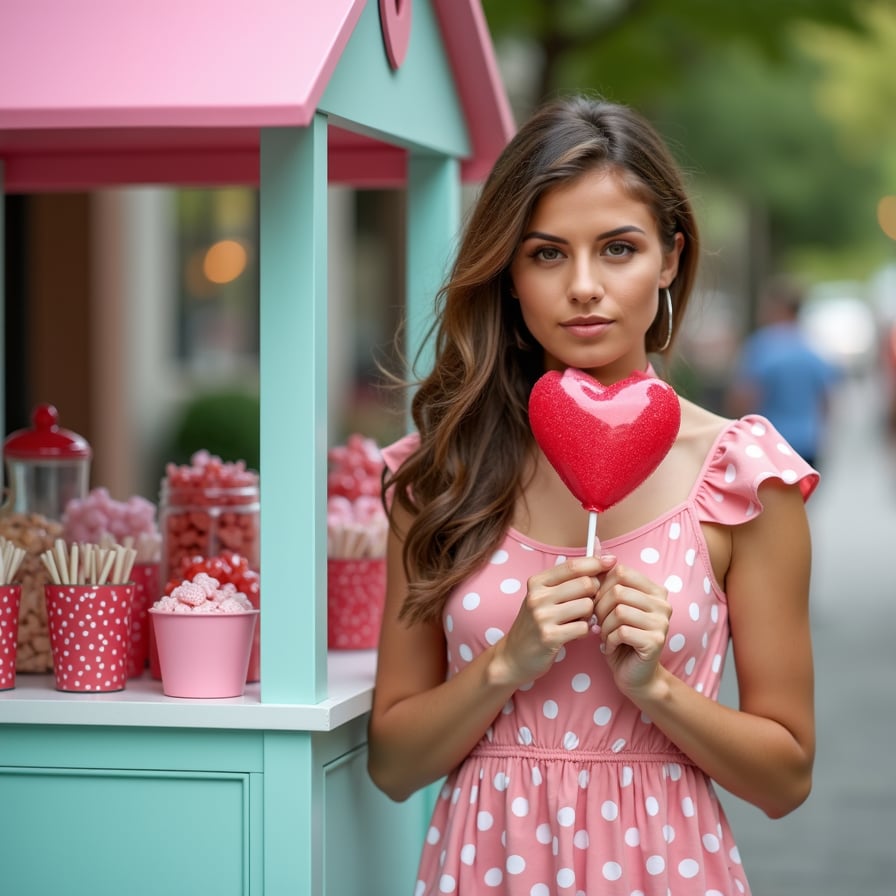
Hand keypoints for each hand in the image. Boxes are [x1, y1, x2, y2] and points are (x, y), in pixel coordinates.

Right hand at [491, 555, 615, 686]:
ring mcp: (542, 617)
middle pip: (585, 584)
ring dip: (590, 615)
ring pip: (587, 605)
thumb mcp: (545, 596)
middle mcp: (538, 596)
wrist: (514, 656)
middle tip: (589, 604)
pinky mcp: (549, 637)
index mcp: (537, 582)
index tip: (611, 561)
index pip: (573, 566)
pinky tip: (576, 633)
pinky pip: (584, 627)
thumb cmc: (536, 623)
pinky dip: (585, 631)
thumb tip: (599, 551)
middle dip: (595, 593)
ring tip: (580, 620)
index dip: (595, 562)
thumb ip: (569, 578)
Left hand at [594, 563, 671, 696]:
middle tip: (601, 623)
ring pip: (618, 611)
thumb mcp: (611, 603)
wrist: (633, 674)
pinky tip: (612, 647)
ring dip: (604, 626)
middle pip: (617, 591)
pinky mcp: (655, 641)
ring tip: (607, 635)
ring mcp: (662, 622)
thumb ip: (605, 575)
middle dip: (600, 609)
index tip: (599, 604)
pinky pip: (621, 631)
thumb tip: (594, 542)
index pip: (620, 572)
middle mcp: (663, 603)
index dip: (601, 587)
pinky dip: (609, 640)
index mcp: (654, 589)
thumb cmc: (620, 637)